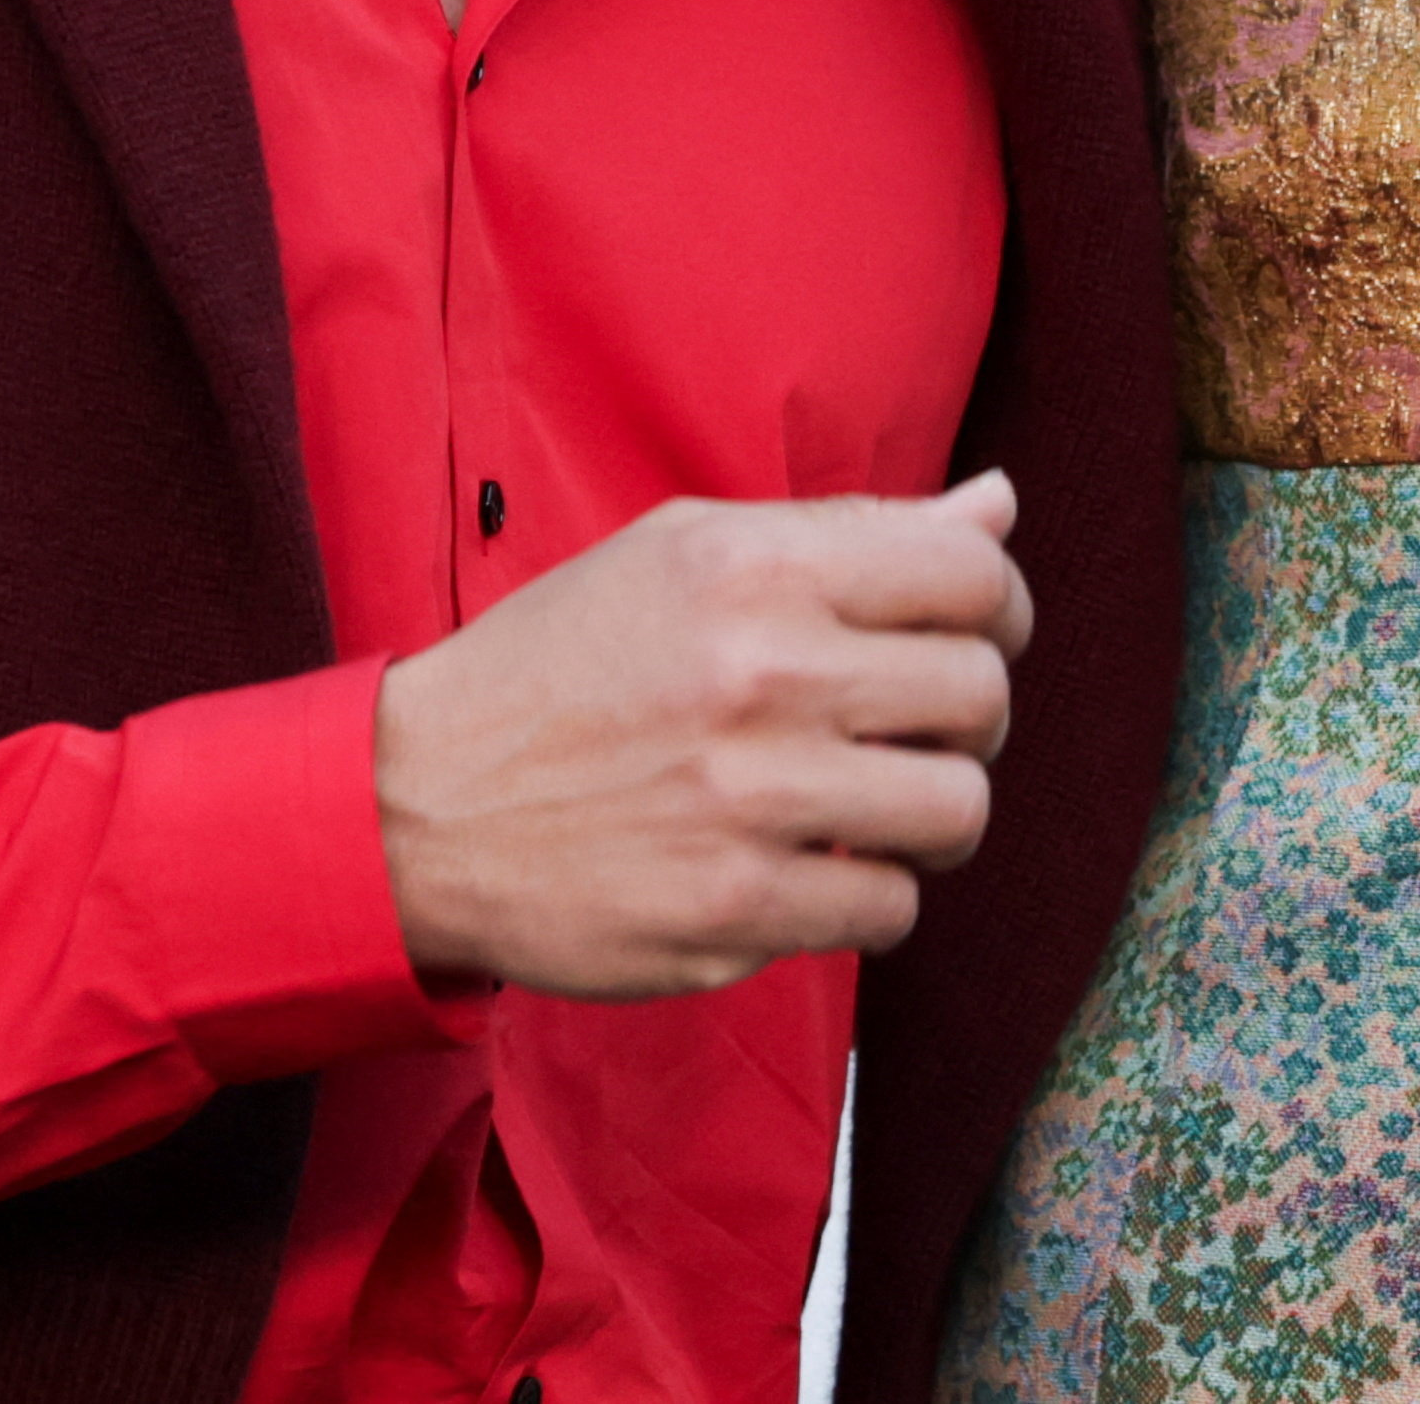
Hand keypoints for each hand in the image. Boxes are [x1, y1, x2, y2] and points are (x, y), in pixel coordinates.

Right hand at [372, 470, 1031, 998]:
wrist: (417, 805)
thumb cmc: (563, 666)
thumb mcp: (685, 554)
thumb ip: (851, 533)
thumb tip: (1002, 505)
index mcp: (754, 568)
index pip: (973, 575)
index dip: (998, 609)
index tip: (968, 636)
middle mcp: (762, 676)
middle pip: (982, 697)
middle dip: (967, 716)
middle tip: (907, 727)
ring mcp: (751, 803)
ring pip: (957, 812)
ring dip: (927, 814)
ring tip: (865, 803)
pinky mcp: (734, 914)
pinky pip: (888, 909)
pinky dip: (864, 894)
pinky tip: (804, 864)